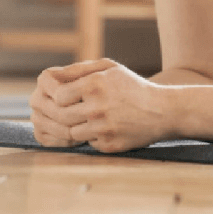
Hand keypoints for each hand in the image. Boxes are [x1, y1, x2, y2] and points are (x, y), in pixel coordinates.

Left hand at [30, 58, 170, 152]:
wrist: (162, 111)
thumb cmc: (130, 86)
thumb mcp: (107, 68)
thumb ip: (77, 69)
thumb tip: (50, 75)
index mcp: (94, 85)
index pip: (58, 95)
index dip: (55, 97)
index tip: (58, 96)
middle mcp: (97, 107)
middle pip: (60, 116)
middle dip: (55, 115)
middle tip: (57, 112)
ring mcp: (104, 128)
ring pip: (71, 133)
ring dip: (72, 126)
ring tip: (79, 119)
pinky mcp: (110, 145)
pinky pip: (88, 143)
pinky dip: (89, 137)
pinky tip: (98, 128)